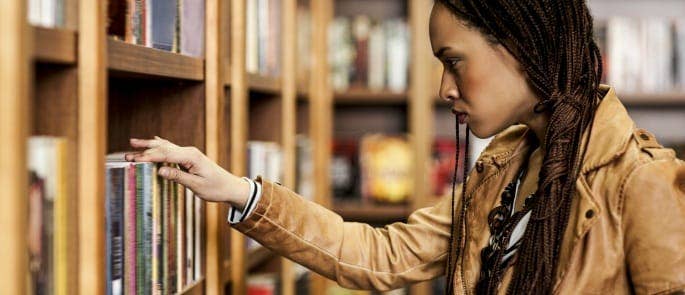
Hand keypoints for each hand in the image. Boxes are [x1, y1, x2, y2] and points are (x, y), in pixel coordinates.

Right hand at [125, 136, 249, 209]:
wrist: (230, 186)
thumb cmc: (215, 188)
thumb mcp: (196, 186)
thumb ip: (178, 177)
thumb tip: (160, 171)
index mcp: (191, 157)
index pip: (165, 155)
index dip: (148, 157)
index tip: (134, 160)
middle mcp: (189, 152)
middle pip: (162, 149)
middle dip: (144, 152)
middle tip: (126, 155)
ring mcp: (189, 153)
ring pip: (165, 147)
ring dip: (149, 146)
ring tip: (132, 143)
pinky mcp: (189, 157)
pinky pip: (171, 149)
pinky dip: (159, 145)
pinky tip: (152, 141)